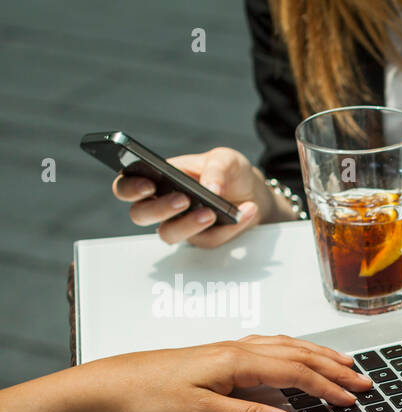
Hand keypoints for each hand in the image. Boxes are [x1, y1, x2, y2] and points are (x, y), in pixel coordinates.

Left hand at [83, 335, 371, 411]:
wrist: (114, 382)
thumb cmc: (149, 396)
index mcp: (236, 361)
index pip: (295, 372)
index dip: (327, 387)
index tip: (351, 400)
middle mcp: (237, 350)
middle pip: (299, 355)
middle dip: (334, 368)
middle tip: (363, 381)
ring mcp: (231, 350)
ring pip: (287, 347)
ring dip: (319, 356)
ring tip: (344, 364)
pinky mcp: (223, 356)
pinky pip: (272, 347)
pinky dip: (296, 351)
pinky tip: (300, 355)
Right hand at [111, 147, 291, 246]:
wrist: (254, 194)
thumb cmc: (229, 173)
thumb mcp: (226, 159)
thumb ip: (217, 167)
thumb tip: (211, 188)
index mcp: (155, 178)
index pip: (126, 186)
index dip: (129, 188)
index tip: (148, 185)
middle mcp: (161, 204)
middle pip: (140, 214)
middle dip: (158, 209)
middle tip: (182, 200)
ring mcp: (179, 225)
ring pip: (169, 234)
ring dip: (189, 224)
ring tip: (212, 212)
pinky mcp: (201, 240)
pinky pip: (208, 241)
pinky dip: (229, 228)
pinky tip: (246, 211)